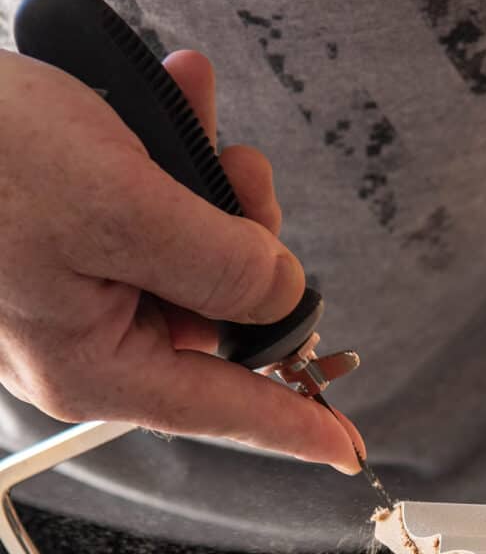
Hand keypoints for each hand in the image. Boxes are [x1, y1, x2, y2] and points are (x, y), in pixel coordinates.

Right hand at [0, 48, 362, 472]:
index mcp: (96, 363)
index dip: (293, 423)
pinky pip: (151, 219)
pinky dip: (175, 165)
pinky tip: (176, 106)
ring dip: (213, 190)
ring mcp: (80, 293)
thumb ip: (217, 264)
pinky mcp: (73, 244)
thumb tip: (282, 293)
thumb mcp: (115, 208)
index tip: (344, 447)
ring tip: (196, 120)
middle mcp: (91, 340)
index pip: (222, 406)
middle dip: (250, 247)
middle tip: (243, 179)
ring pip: (192, 261)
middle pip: (219, 318)